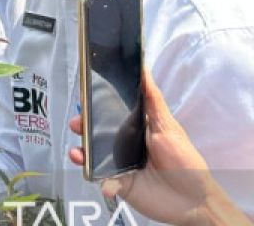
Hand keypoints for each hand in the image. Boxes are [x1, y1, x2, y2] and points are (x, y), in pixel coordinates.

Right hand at [69, 70, 240, 225]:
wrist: (195, 202)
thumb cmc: (185, 162)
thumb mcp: (168, 127)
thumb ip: (153, 101)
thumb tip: (144, 69)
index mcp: (136, 128)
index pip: (111, 112)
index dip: (96, 104)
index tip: (84, 96)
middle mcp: (124, 145)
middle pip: (96, 132)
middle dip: (82, 125)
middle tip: (77, 123)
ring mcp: (118, 164)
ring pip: (92, 153)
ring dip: (81, 150)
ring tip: (78, 151)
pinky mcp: (117, 182)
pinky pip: (98, 176)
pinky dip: (92, 174)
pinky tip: (89, 170)